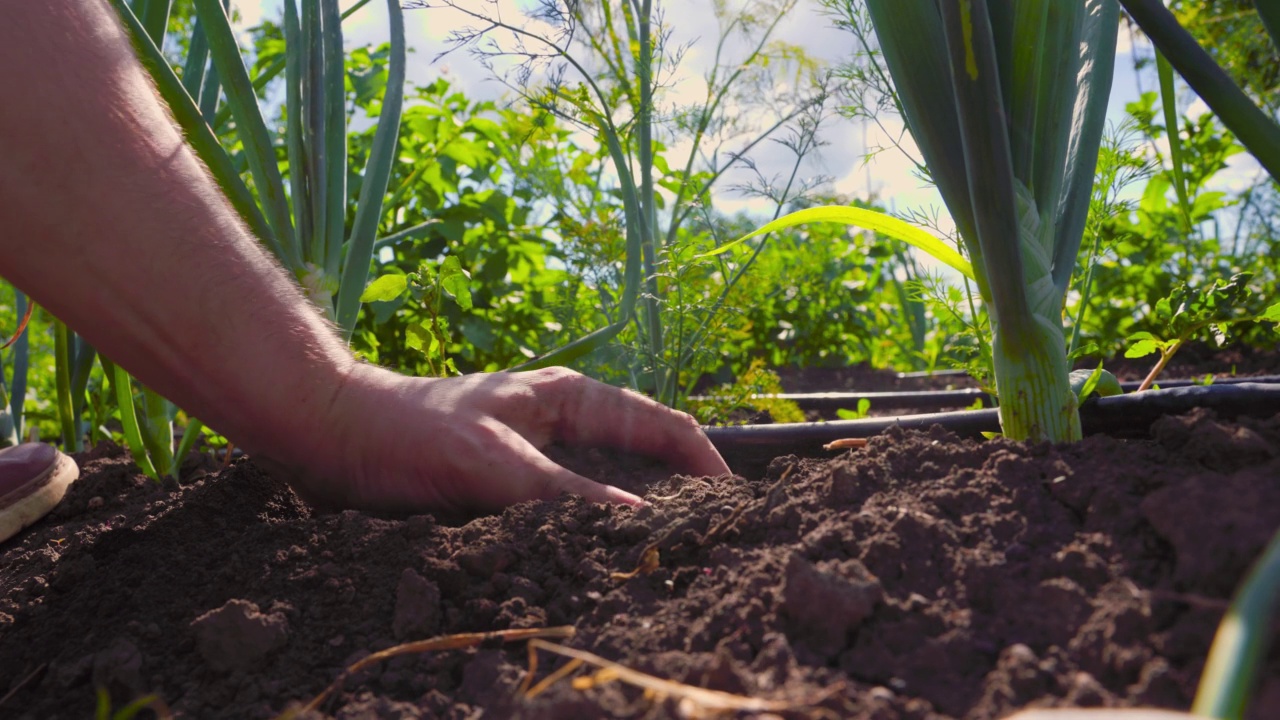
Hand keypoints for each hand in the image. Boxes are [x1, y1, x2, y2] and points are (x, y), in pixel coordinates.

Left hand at [281, 365, 730, 514]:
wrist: (337, 436)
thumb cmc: (412, 433)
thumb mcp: (492, 463)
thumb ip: (563, 491)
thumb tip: (637, 517)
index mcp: (570, 397)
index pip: (661, 424)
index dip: (704, 461)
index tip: (734, 505)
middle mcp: (564, 421)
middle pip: (646, 453)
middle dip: (684, 490)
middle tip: (712, 538)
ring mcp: (540, 451)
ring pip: (612, 483)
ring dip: (642, 512)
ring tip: (671, 554)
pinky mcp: (514, 480)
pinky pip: (573, 505)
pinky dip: (597, 526)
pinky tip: (602, 556)